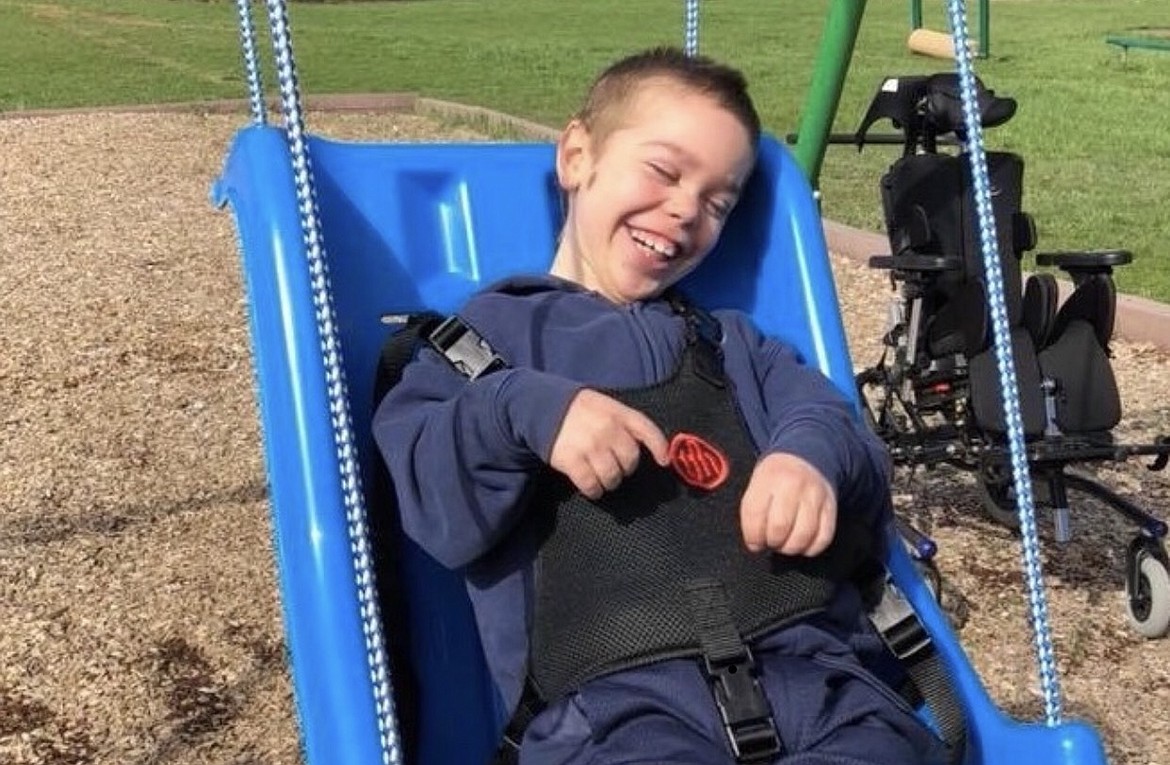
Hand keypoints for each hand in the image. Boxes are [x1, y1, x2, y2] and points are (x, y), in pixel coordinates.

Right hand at [548, 389, 669, 498]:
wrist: (542, 408)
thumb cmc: (580, 410)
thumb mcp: (606, 405)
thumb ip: (626, 422)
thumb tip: (651, 448)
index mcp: (617, 412)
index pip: (646, 429)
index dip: (659, 446)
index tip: (664, 461)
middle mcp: (607, 429)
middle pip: (630, 461)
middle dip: (624, 469)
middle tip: (614, 466)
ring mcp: (590, 446)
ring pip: (613, 477)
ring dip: (610, 482)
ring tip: (602, 477)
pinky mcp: (573, 461)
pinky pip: (592, 485)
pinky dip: (594, 490)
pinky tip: (591, 486)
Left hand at [739, 453, 836, 555]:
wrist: (805, 460)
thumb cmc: (775, 480)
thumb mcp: (757, 484)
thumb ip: (752, 512)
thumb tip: (755, 544)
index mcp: (769, 477)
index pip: (756, 514)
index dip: (753, 536)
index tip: (754, 542)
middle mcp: (793, 485)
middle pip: (780, 527)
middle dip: (771, 542)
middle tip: (770, 542)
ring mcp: (815, 495)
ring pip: (802, 536)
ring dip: (790, 548)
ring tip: (784, 544)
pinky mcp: (830, 507)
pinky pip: (823, 538)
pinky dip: (810, 548)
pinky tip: (802, 544)